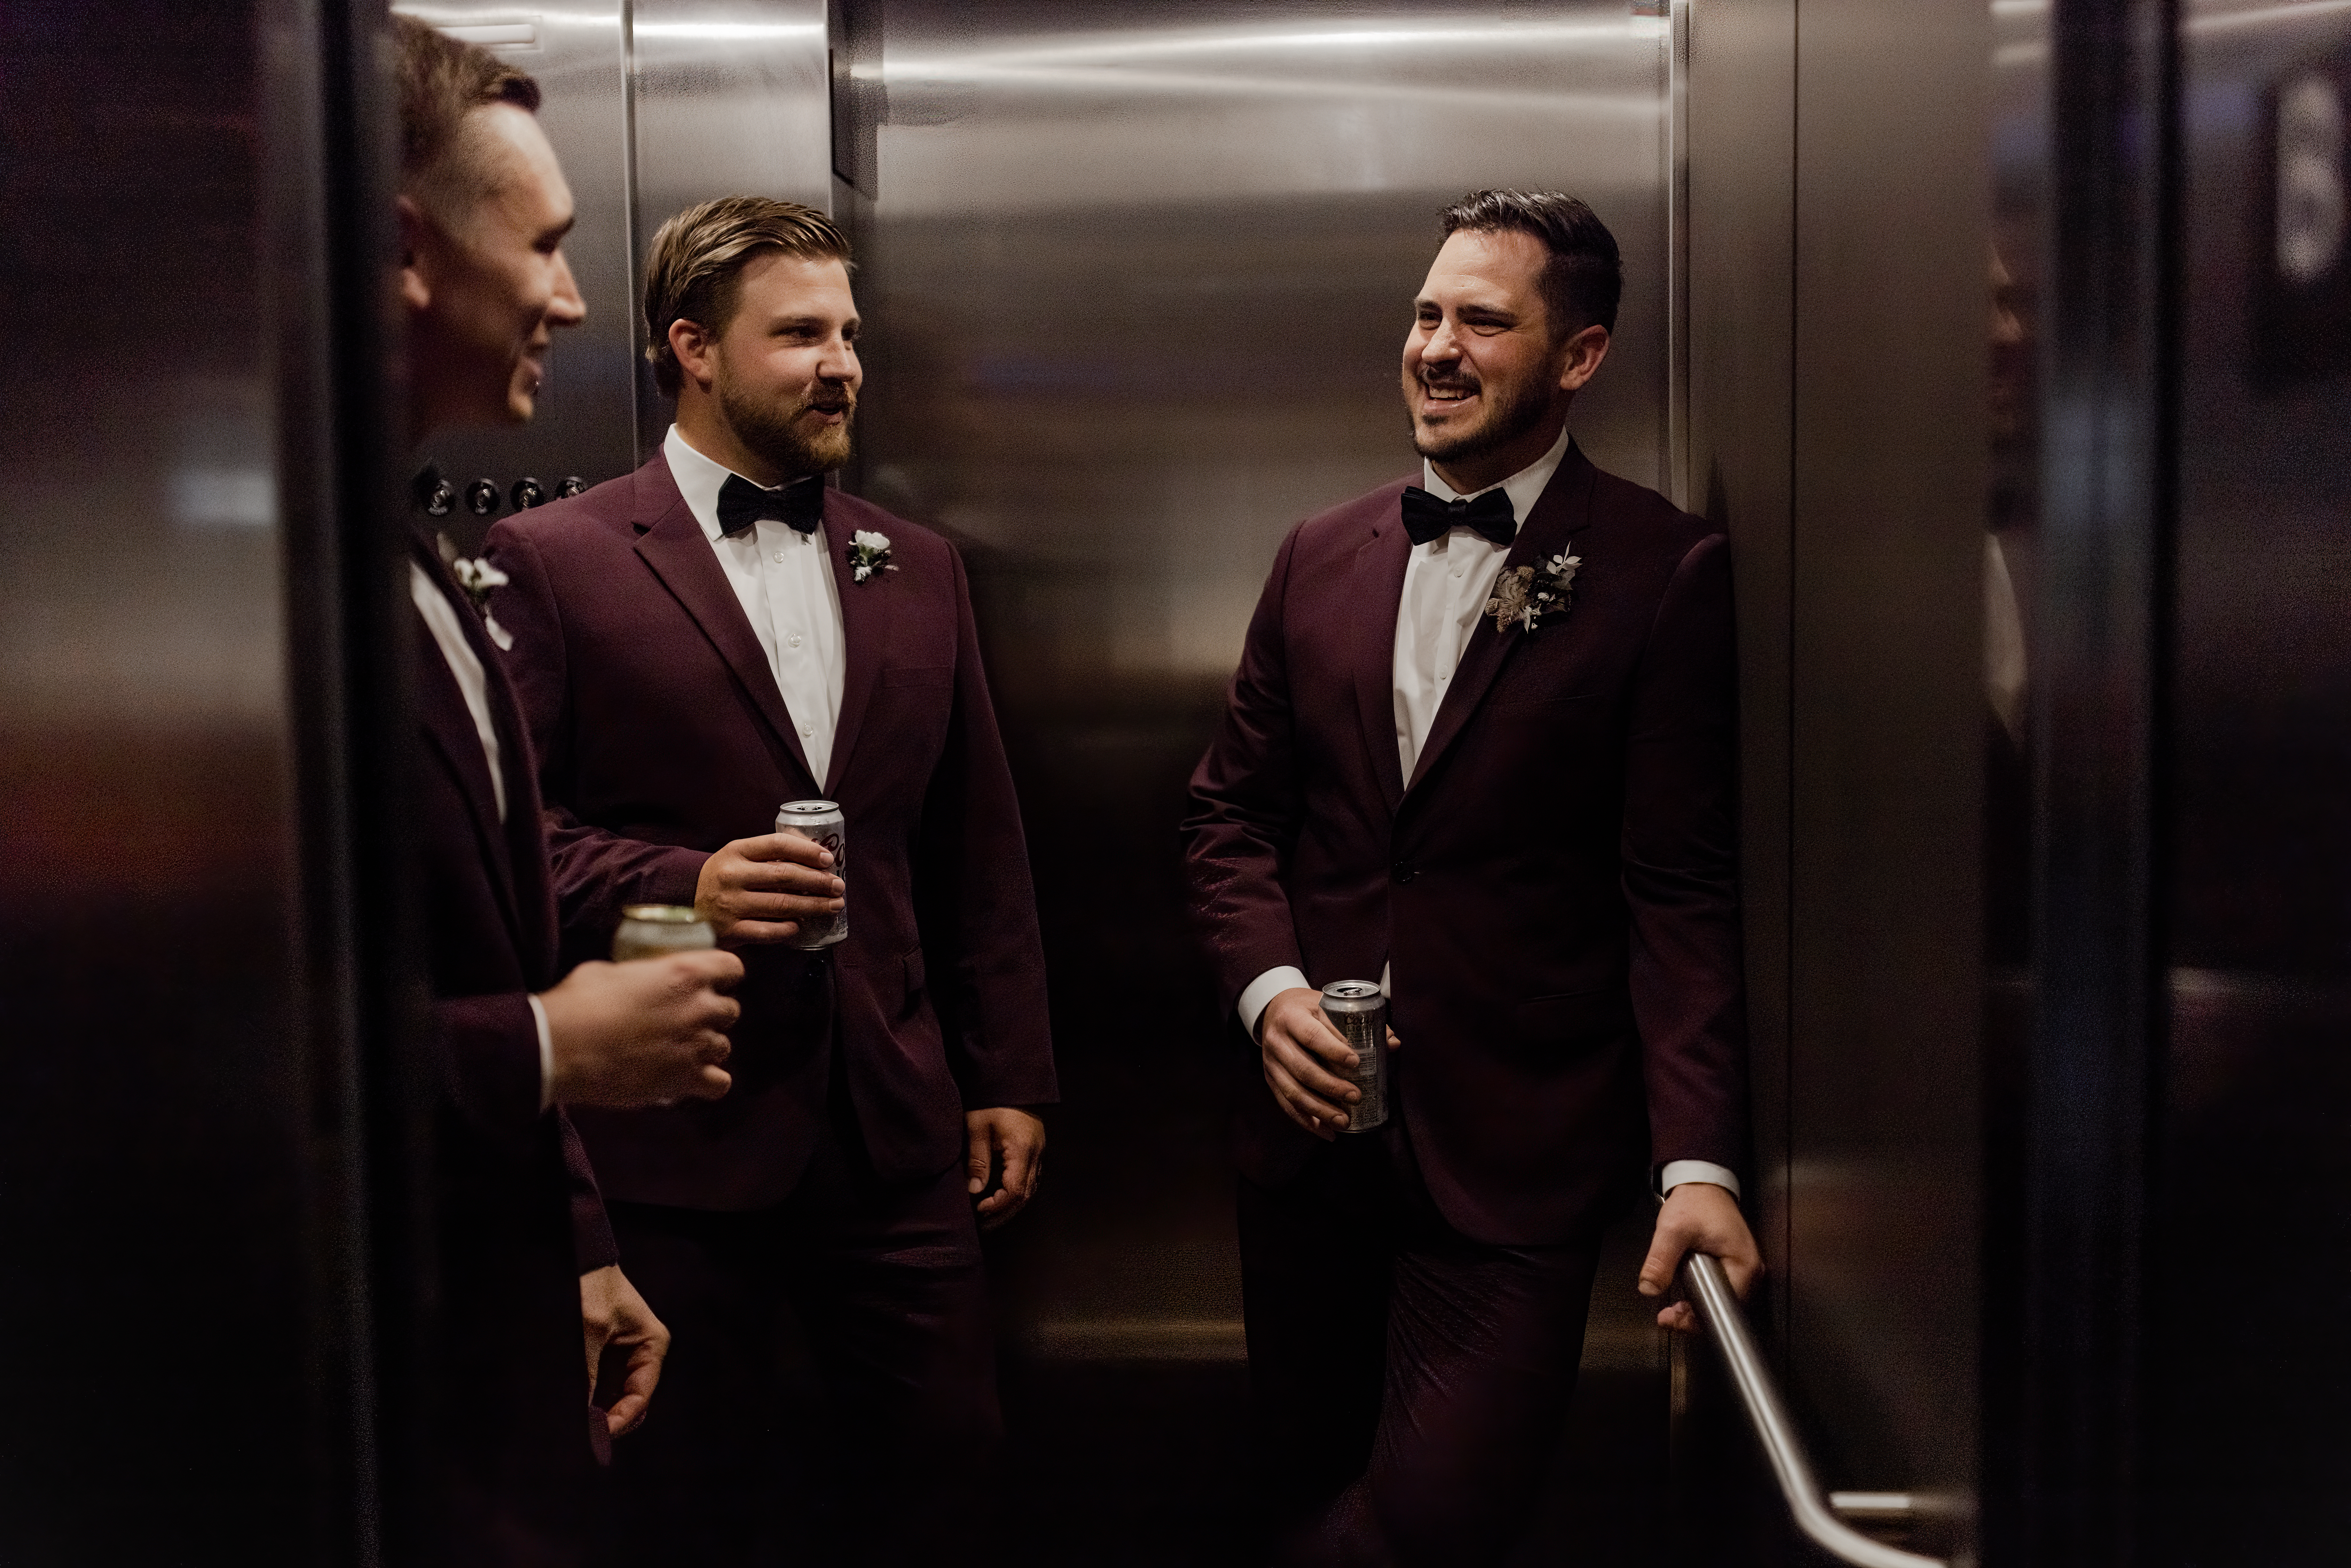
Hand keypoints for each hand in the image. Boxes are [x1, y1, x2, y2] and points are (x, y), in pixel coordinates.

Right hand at [541, 950, 741, 1107]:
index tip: (707, 981)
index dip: (722, 974)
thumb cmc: (579, 1002)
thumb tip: (639, 979)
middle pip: (730, 1010)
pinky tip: (687, 1079)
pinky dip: (708, 1082)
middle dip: (710, 1013)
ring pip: (724, 1046)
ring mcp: (696, 1047)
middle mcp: (699, 1009)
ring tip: (680, 1051)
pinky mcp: (685, 1081)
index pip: (732, 967)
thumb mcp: (610, 971)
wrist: (560, 1049)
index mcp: (686, 973)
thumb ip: (640, 973)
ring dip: (706, 1047)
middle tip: (683, 1019)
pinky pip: (719, 1084)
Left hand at [580, 1264, 669, 1437]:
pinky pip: (603, 1388)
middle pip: (632, 1401)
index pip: (641, 1394)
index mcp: (653, 1344)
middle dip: (612, 1420)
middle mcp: (644, 1353)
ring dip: (601, 1413)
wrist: (579, 1262)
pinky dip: (592, 1401)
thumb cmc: (591, 1287)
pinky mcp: (608, 1356)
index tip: (597, 1437)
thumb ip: (588, 1373)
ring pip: (617, 1398)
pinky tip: (577, 1412)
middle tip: (586, 1439)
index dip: (621, 1419)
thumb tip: (582, 1415)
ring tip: (578, 1429)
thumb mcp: (589, 1331)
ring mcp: (626, 1356)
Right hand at [694, 832, 842, 944]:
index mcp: (736, 851)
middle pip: (785, 876)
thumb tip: (817, 852)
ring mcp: (730, 905)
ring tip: (834, 906)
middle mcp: (731, 876)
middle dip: (818, 882)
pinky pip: (768, 932)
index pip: (778, 845)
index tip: (828, 860)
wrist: (688, 905)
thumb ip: (771, 853)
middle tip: (838, 886)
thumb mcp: (740, 856)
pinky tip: (801, 925)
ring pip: (782, 905)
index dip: (807, 851)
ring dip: (813, 906)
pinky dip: (788, 929)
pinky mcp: (731, 931)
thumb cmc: (726, 878)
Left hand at [965, 1106, 1045, 1229]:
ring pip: (1031, 1187)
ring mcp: (1038, 1149)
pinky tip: (1003, 1193)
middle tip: (984, 1220)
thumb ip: (977, 1160)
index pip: (1014, 1190)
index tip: (979, 1208)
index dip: (997, 1205)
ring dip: (1012, 1203)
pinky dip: (1018, 1190)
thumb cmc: (991, 1099)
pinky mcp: (1036, 1146)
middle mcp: (1035, 1152)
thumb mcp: (977, 1127)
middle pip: (1026, 1194)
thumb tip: (974, 1189)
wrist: (1010, 1077)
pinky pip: (1031, 1176)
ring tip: (992, 1211)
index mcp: (1022, 1148)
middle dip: (1005, 1211)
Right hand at [1257, 987, 1361, 1140]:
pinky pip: (1287, 1105)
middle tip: (1356, 1096)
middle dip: (1331, 1087)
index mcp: (1292, 1018)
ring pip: (1293, 1092)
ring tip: (1344, 1121)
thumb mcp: (1328, 1006)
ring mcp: (1271, 1063)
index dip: (1333, 1051)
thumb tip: (1392, 1043)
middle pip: (1302, 1069)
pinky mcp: (1271, 1080)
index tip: (1356, 1063)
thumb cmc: (1308, 1009)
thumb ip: (1359, 1023)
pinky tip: (1327, 1132)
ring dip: (1320, 1110)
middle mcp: (1277, 1041)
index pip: (1311, 1036)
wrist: (1274, 1010)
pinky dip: (1307, 1122)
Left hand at [1636, 1181, 1761, 1332]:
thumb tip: (1650, 1287)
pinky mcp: (1732, 1265)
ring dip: (1695, 1305)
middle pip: (1723, 1307)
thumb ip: (1661, 1260)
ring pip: (1719, 1300)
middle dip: (1694, 1315)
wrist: (1702, 1184)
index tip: (1674, 1319)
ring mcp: (1741, 1268)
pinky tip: (1685, 1293)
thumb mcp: (1673, 1229)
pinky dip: (1700, 1293)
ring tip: (1673, 1308)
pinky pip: (1718, 1288)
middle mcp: (1749, 1270)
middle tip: (1668, 1316)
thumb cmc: (1696, 1201)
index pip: (1723, 1306)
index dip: (1697, 1318)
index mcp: (1743, 1264)